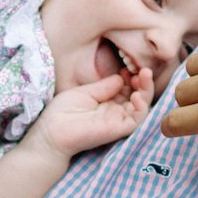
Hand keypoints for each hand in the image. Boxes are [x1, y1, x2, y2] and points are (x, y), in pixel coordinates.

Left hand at [33, 71, 154, 158]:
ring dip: (146, 91)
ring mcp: (118, 121)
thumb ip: (104, 86)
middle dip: (143, 82)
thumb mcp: (85, 92)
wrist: (51, 131)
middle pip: (138, 96)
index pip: (128, 89)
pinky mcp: (118, 130)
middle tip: (142, 70)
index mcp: (107, 102)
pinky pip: (137, 120)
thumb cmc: (63, 112)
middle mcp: (115, 112)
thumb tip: (121, 77)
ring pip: (142, 107)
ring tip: (143, 77)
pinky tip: (137, 95)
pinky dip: (142, 107)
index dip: (131, 77)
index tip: (127, 67)